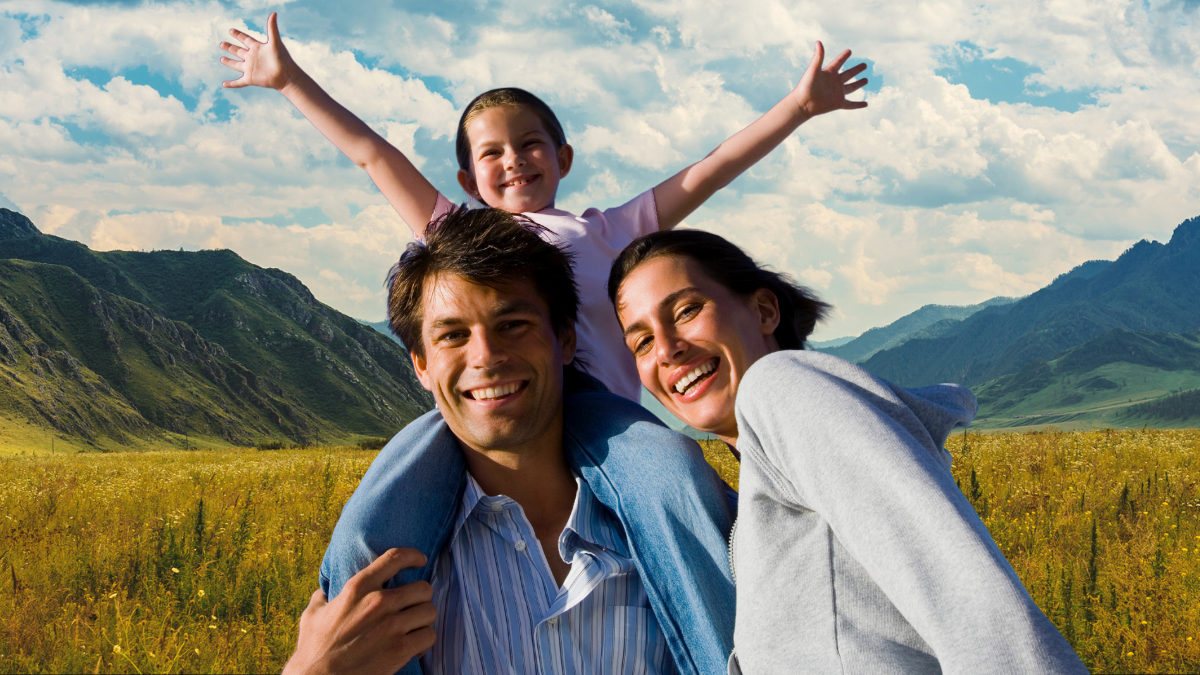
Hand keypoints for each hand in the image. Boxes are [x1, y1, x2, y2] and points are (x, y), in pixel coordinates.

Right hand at [220, 12, 295, 90]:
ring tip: (222, 59)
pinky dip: (231, 84)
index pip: (245, 39)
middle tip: (221, 43)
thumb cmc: (282, 58)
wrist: (286, 75)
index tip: (231, 30)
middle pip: (238, 51)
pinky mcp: (250, 78)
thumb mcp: (275, 41)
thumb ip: (272, 27)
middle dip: (230, 47)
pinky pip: (238, 82)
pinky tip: (224, 85)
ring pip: (236, 65)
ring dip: (229, 62)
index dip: (238, 35)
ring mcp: (250, 68)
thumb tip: (274, 13)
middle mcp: (252, 57)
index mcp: (257, 48)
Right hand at [281, 548, 436, 674]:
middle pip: (423, 588)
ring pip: (430, 611)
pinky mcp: (400, 649)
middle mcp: (379, 602)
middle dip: (420, 598)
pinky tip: (413, 646)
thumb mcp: (313, 615)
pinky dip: (423, 642)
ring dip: (423, 620)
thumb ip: (322, 598)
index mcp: (358, 587)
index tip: (420, 560)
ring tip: (414, 627)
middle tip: (413, 606)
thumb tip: (324, 592)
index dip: (413, 556)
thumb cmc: (314, 648)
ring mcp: (392, 626)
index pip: (396, 558)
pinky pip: (429, 636)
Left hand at [791, 41, 868, 118]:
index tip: (849, 51)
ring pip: (851, 87)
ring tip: (866, 80)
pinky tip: (866, 104)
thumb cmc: (806, 86)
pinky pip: (851, 104)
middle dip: (857, 70)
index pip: (839, 62)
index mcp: (829, 72)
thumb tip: (818, 41)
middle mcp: (835, 82)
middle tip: (865, 65)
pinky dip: (858, 105)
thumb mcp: (813, 69)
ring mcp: (837, 93)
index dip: (844, 57)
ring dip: (859, 84)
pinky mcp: (838, 103)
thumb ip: (818, 56)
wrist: (803, 104)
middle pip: (849, 74)